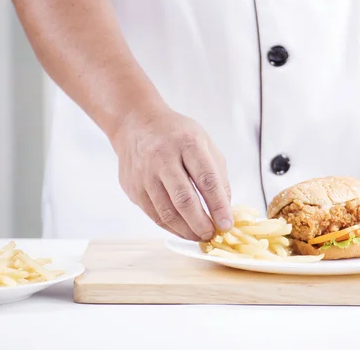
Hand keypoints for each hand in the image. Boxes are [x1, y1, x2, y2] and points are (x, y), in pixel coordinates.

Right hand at [110, 107, 232, 240]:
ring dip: (187, 230)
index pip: (206, 179)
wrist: (136, 123)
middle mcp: (163, 158)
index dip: (218, 205)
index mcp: (187, 143)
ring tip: (201, 236)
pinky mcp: (133, 188)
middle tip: (213, 235)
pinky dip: (172, 228)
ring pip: (167, 212)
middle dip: (201, 223)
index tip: (227, 224)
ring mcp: (144, 174)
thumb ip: (218, 174)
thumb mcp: (204, 143)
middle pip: (184, 199)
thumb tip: (225, 209)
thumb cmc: (177, 135)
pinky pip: (154, 215)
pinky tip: (184, 230)